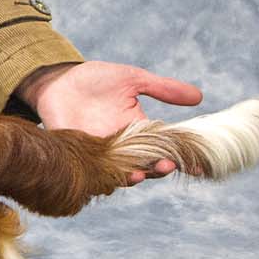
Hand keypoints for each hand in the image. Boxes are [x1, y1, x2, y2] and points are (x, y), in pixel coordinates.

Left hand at [15, 61, 203, 183]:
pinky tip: (110, 177)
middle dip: (159, 169)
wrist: (57, 81)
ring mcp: (101, 154)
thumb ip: (163, 89)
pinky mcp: (78, 157)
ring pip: (121, 175)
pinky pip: (92, 175)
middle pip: (147, 167)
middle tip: (168, 166)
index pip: (166, 149)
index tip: (201, 167)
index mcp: (140, 131)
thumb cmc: (95, 79)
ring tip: (140, 173)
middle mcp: (123, 147)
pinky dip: (101, 179)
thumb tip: (199, 96)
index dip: (183, 160)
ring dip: (132, 177)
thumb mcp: (134, 80)